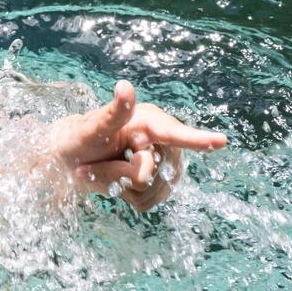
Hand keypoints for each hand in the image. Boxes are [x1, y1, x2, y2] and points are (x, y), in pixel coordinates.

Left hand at [49, 79, 226, 211]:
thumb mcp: (91, 127)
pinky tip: (115, 185)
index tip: (221, 141)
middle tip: (90, 168)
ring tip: (100, 172)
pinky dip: (126, 198)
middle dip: (119, 174)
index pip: (174, 133)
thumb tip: (125, 87)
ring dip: (120, 187)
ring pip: (151, 190)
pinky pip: (147, 202)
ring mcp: (161, 163)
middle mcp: (160, 141)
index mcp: (147, 122)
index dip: (198, 140)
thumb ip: (113, 114)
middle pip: (154, 173)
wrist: (70, 158)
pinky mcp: (156, 183)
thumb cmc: (80, 137)